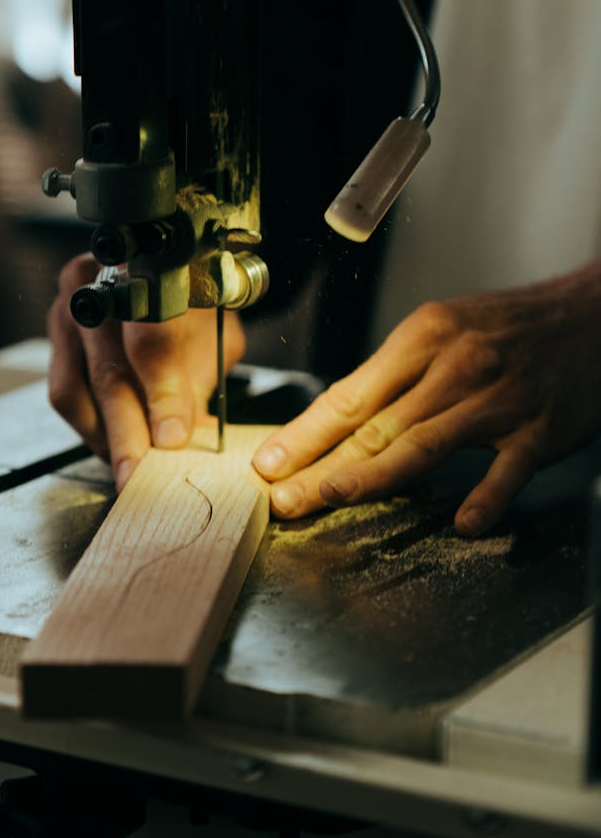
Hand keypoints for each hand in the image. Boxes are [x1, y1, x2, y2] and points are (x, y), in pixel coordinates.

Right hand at [48, 254, 245, 489]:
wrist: (167, 272)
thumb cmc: (195, 305)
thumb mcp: (215, 338)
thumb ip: (199, 382)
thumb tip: (187, 437)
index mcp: (149, 271)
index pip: (152, 340)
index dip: (163, 394)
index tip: (173, 438)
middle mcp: (98, 284)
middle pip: (109, 373)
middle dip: (128, 435)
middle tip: (141, 476)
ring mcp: (69, 308)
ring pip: (76, 390)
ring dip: (105, 438)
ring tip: (132, 466)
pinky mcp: (54, 335)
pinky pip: (63, 394)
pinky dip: (89, 427)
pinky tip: (114, 444)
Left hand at [252, 261, 600, 535]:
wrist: (592, 313)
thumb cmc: (510, 326)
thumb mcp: (446, 328)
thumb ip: (398, 373)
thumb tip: (342, 417)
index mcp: (424, 337)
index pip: (350, 394)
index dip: (305, 433)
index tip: (269, 462)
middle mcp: (455, 366)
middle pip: (376, 425)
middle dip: (321, 464)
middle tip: (283, 498)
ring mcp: (497, 399)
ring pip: (425, 444)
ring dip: (374, 475)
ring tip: (333, 498)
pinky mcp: (538, 430)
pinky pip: (506, 469)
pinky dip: (486, 497)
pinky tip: (464, 524)